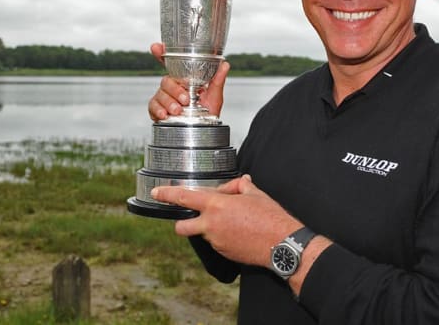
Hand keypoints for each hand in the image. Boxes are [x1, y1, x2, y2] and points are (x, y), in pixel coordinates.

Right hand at [147, 42, 229, 120]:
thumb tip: (225, 64)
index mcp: (183, 79)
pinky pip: (153, 106)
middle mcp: (172, 87)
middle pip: (166, 81)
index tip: (156, 47)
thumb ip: (217, 80)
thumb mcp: (215, 96)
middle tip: (185, 100)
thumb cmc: (207, 112)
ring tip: (178, 110)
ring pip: (160, 94)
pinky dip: (158, 110)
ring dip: (168, 102)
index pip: (171, 64)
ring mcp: (164, 98)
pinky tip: (165, 114)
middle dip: (175, 90)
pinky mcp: (157, 110)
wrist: (203, 132)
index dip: (161, 53)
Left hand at [151, 175, 300, 267]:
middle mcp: (211, 225)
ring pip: (203, 234)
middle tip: (193, 217)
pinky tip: (239, 233)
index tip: (156, 192)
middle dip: (182, 222)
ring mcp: (216, 241)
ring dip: (210, 228)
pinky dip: (222, 237)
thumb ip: (240, 187)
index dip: (166, 194)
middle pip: (182, 226)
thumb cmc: (270, 217)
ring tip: (233, 222)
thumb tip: (237, 184)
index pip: (183, 197)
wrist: (282, 244)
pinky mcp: (224, 253)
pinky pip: (217, 243)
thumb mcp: (255, 194)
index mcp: (216, 205)